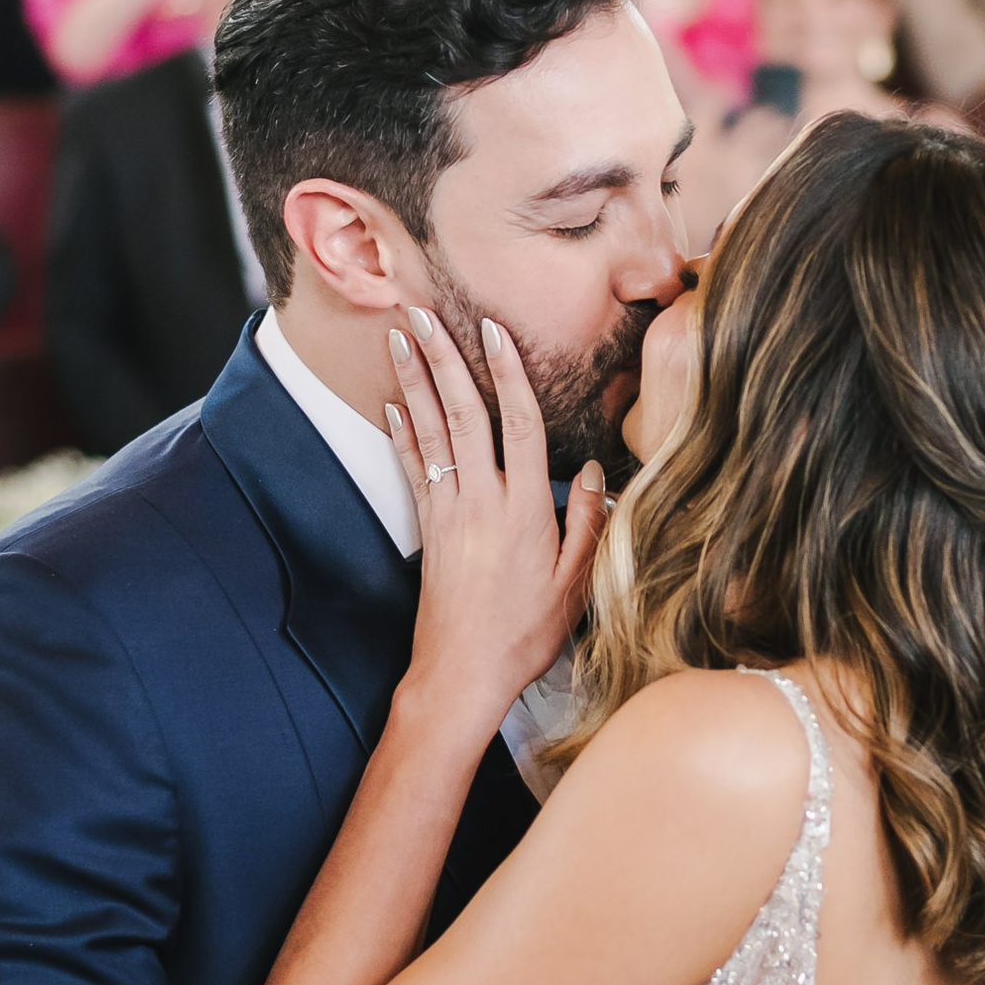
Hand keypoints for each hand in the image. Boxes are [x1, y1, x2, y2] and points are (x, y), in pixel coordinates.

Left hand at [386, 303, 605, 743]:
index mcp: (525, 507)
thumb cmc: (525, 634)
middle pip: (462, 413)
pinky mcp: (428, 529)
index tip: (492, 329)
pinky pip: (414, 468)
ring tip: (400, 338)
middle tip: (424, 311)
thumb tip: (591, 473)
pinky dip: (403, 433)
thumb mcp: (575, 583)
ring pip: (431, 432)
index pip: (517, 422)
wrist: (462, 674)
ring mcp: (449, 511)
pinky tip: (393, 404)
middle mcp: (482, 500)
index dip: (507, 371)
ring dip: (414, 381)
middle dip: (443, 357)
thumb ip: (586, 522)